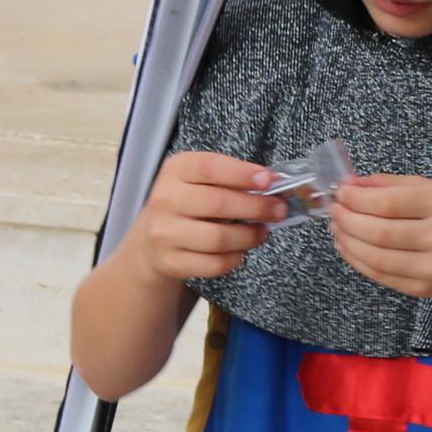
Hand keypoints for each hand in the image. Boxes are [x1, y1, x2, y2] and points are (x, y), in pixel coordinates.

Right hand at [135, 150, 284, 283]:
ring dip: (249, 236)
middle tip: (279, 210)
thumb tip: (273, 184)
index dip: (241, 173)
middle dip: (256, 208)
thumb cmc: (188, 205)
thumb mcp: (200, 181)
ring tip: (262, 232)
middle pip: (218, 204)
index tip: (269, 180)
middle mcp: (165, 199)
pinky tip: (241, 251)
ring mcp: (165, 233)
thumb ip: (231, 179)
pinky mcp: (171, 262)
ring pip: (218, 238)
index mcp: (176, 170)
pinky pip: (213, 264)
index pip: (209, 167)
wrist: (152, 241)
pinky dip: (235, 259)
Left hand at [330, 175, 431, 304]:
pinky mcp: (422, 289)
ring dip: (347, 242)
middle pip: (378, 232)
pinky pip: (380, 275)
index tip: (340, 193)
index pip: (388, 203)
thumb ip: (393, 184)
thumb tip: (351, 185)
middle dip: (347, 220)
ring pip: (375, 257)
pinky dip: (357, 261)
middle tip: (334, 211)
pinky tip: (348, 247)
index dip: (356, 200)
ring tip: (336, 228)